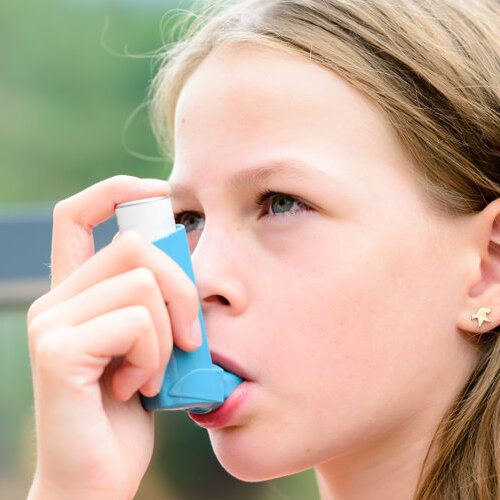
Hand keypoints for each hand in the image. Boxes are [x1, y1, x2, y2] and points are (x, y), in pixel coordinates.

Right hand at [26, 175, 200, 499]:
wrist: (96, 479)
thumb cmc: (130, 412)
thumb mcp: (151, 345)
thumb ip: (155, 302)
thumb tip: (183, 253)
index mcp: (77, 292)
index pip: (79, 213)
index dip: (118, 189)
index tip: (161, 190)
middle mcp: (56, 300)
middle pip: (137, 244)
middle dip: (182, 289)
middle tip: (188, 339)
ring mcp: (51, 323)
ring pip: (143, 282)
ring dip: (169, 334)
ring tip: (154, 372)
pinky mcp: (58, 351)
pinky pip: (136, 322)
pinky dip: (155, 356)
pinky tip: (137, 388)